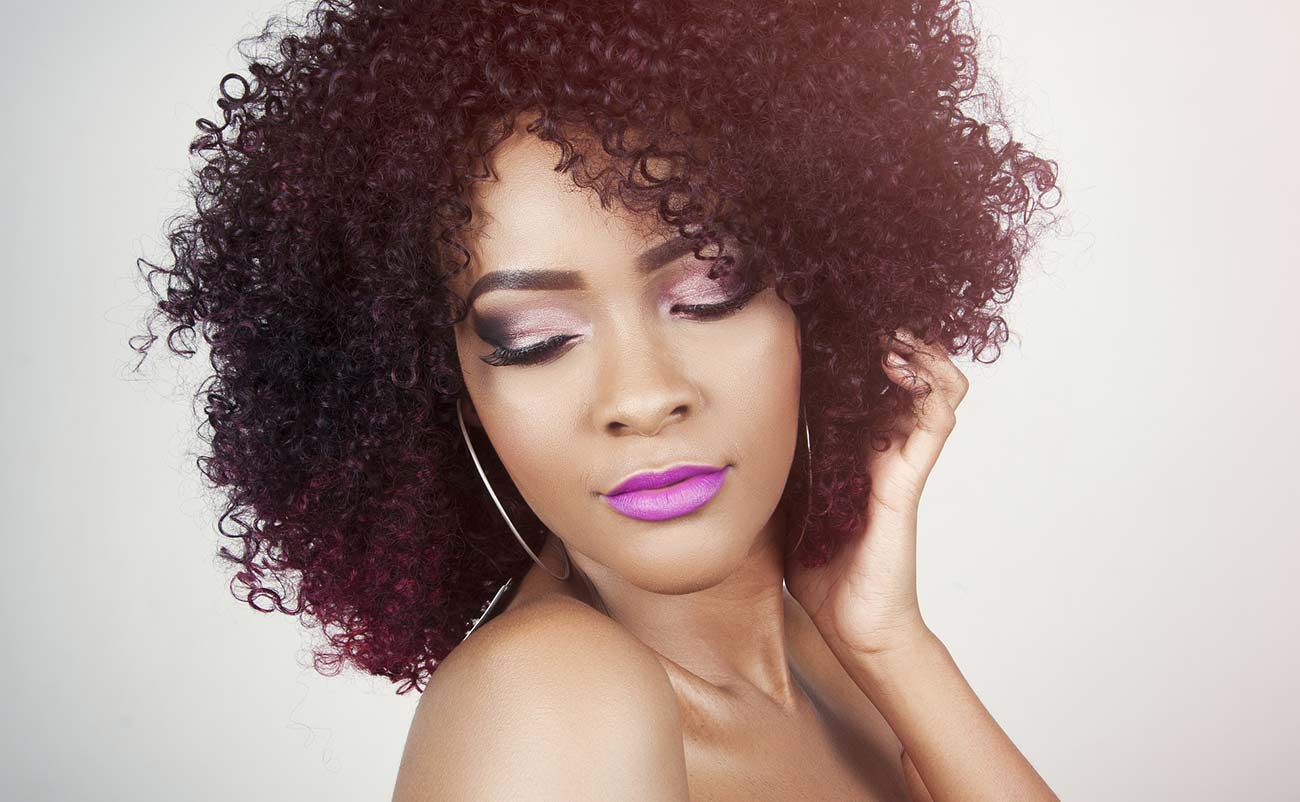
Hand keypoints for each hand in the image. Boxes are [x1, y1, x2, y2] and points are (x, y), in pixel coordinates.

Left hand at [784, 327, 969, 658]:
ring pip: (935, 384)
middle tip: (862, 303)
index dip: (849, 346)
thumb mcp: (786, 499)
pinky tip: (897, 363)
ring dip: (918, 349)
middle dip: (890, 333)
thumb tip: (727, 429)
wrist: (854, 626)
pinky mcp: (909, 480)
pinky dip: (926, 384)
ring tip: (891, 325)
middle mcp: (883, 448)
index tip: (825, 309)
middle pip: (904, 374)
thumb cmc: (821, 570)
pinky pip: (934, 420)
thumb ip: (775, 463)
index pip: (857, 383)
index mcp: (852, 449)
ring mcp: (902, 461)